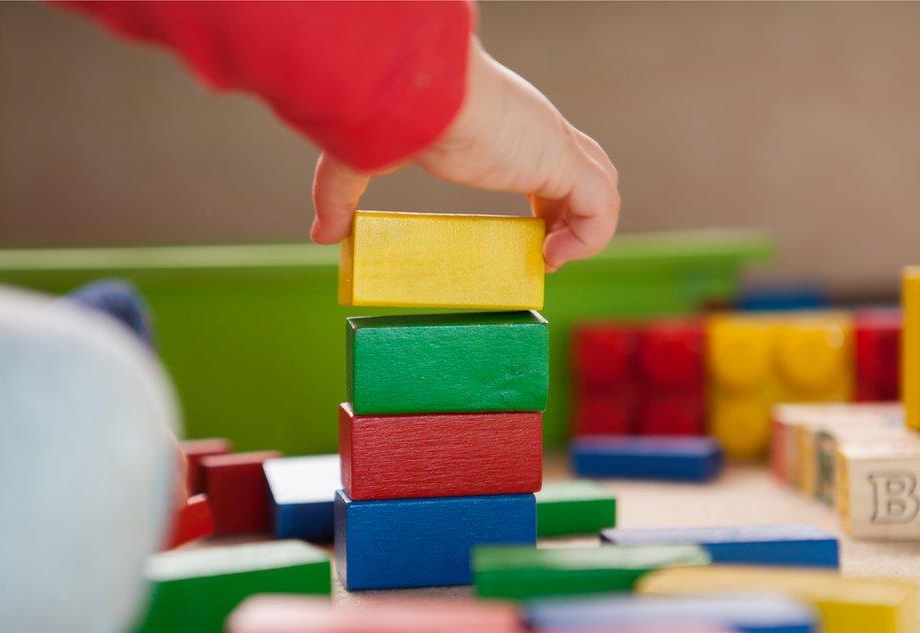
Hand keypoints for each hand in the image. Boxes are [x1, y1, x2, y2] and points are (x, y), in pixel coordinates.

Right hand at [311, 37, 619, 271]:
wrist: (415, 87)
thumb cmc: (391, 110)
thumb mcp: (365, 160)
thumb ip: (342, 195)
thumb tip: (319, 233)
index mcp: (504, 126)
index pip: (546, 157)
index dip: (545, 198)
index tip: (528, 235)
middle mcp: (537, 130)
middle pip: (584, 167)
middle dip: (570, 211)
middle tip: (544, 248)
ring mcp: (553, 144)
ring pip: (601, 183)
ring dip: (584, 227)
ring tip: (550, 257)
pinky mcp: (561, 160)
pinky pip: (601, 207)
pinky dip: (590, 238)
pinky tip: (553, 257)